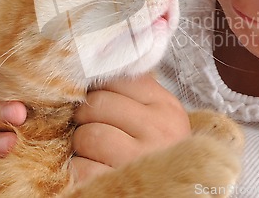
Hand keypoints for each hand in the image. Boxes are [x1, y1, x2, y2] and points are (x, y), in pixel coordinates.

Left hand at [71, 73, 190, 183]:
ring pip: (87, 135)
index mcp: (167, 107)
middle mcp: (158, 130)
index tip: (99, 99)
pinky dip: (79, 169)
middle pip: (98, 104)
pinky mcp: (120, 184)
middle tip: (91, 124)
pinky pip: (81, 167)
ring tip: (94, 148)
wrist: (180, 190)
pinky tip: (93, 168)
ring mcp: (140, 158)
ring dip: (82, 143)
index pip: (119, 79)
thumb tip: (98, 73)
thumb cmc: (162, 151)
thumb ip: (138, 95)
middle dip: (86, 115)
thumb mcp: (162, 117)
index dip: (100, 88)